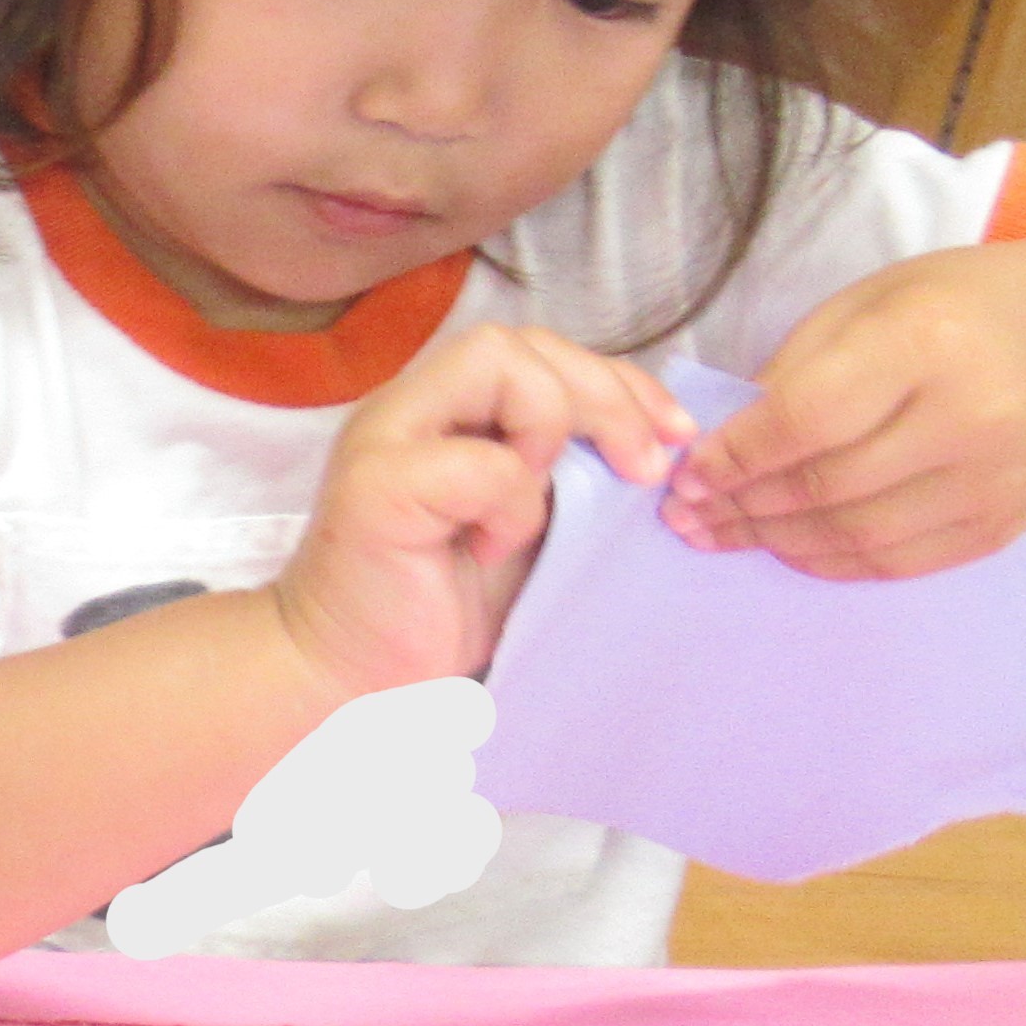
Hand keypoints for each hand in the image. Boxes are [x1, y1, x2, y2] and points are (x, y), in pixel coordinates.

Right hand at [275, 324, 690, 694]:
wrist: (351, 684)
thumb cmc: (438, 611)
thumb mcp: (525, 528)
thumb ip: (566, 474)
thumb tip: (656, 444)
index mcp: (446, 411)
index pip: (540, 351)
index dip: (618, 380)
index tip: (674, 436)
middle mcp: (410, 408)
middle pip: (522, 341)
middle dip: (606, 394)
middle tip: (644, 469)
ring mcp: (386, 438)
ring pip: (495, 362)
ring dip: (552, 428)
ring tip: (555, 503)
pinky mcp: (377, 487)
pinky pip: (482, 462)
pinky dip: (512, 505)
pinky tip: (490, 550)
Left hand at [660, 248, 1025, 579]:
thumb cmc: (963, 309)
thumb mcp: (875, 300)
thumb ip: (800, 369)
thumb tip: (724, 449)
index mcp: (931, 341)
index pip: (809, 418)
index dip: (737, 455)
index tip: (686, 474)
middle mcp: (973, 419)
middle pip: (830, 486)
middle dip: (744, 506)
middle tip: (687, 515)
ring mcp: (994, 484)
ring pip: (858, 536)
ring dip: (777, 541)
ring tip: (723, 535)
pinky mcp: (1002, 528)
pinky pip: (897, 563)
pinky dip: (831, 561)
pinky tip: (787, 546)